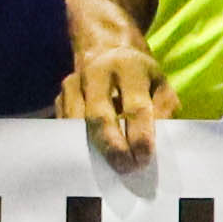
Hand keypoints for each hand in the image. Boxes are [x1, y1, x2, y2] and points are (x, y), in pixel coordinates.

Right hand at [58, 44, 169, 171]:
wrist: (107, 52)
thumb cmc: (141, 77)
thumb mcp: (161, 86)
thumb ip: (163, 112)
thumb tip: (154, 147)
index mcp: (129, 67)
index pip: (135, 107)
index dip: (140, 136)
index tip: (144, 159)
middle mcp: (97, 72)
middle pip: (99, 116)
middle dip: (112, 147)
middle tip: (124, 169)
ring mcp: (74, 84)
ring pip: (77, 124)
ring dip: (92, 149)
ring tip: (108, 169)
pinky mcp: (59, 97)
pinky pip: (65, 127)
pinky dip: (78, 145)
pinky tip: (89, 160)